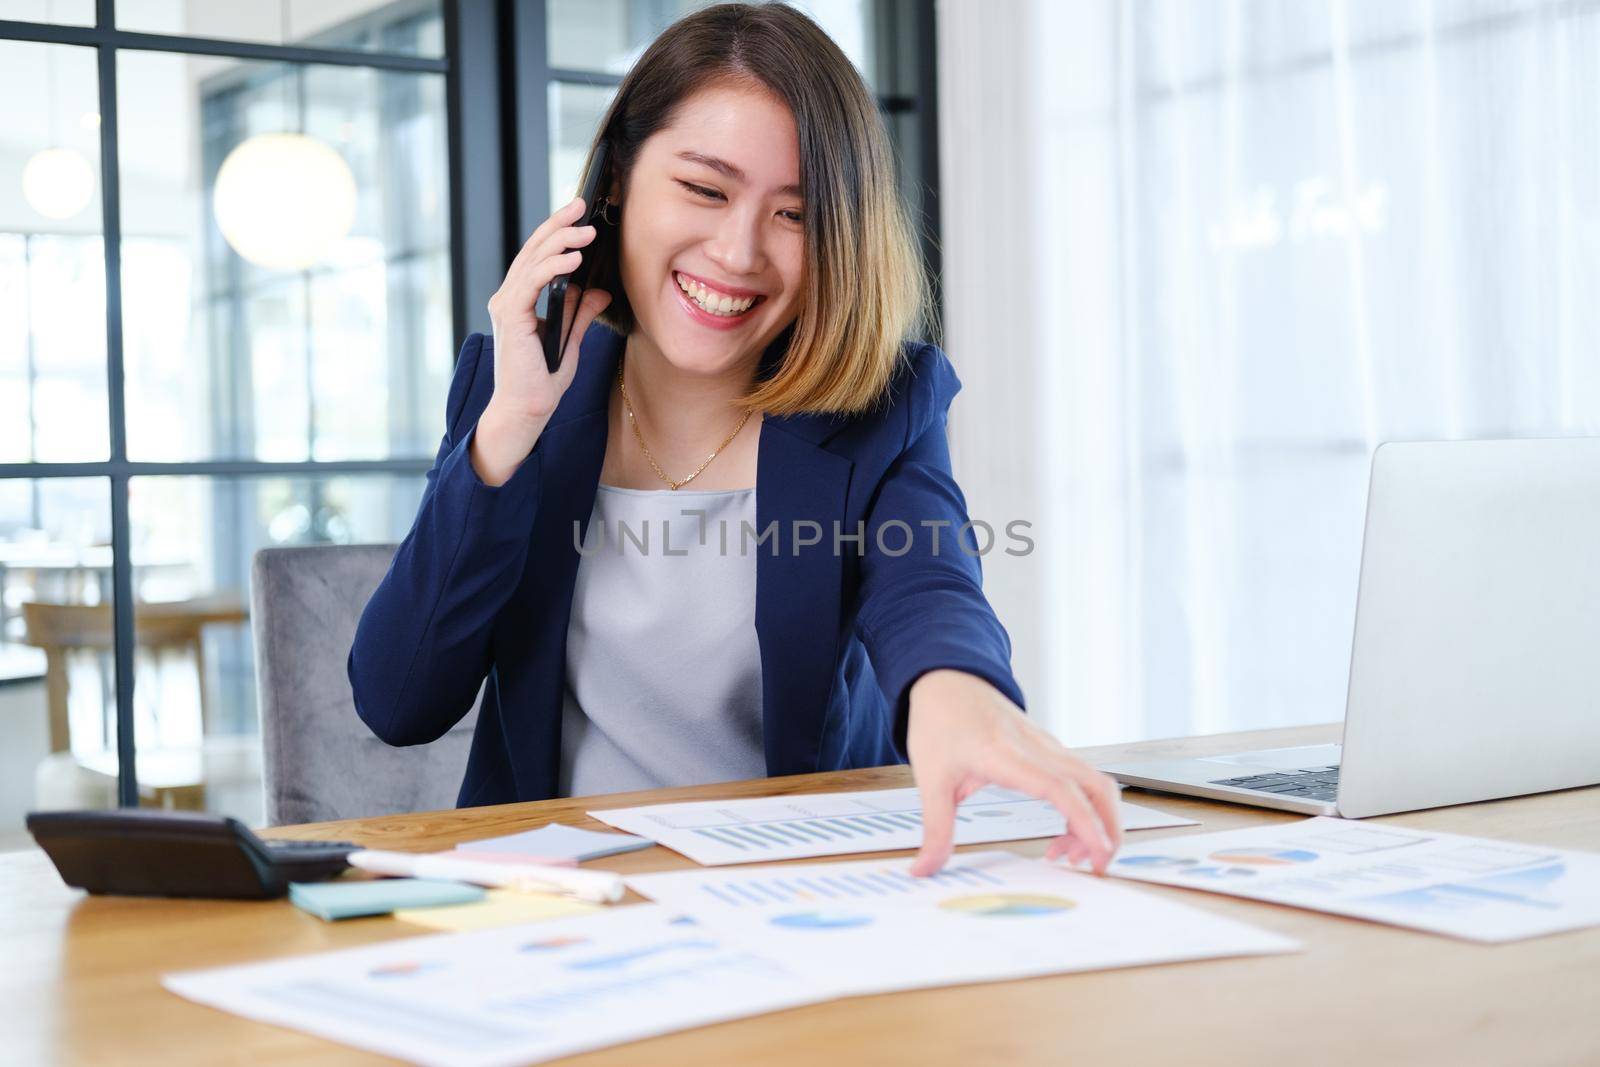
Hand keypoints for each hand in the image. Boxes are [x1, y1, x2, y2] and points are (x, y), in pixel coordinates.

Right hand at [473, 196, 614, 485]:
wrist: (527, 409)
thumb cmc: (543, 379)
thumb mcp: (570, 338)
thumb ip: (580, 312)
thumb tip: (600, 290)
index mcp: (520, 299)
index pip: (538, 256)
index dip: (557, 231)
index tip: (580, 214)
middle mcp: (509, 297)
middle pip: (534, 249)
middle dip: (559, 224)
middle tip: (583, 205)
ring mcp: (507, 305)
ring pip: (533, 260)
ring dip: (561, 241)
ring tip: (587, 231)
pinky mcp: (511, 316)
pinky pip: (532, 281)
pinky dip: (552, 267)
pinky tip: (574, 259)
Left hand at [906, 669, 1122, 875]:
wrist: (946, 678)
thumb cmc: (939, 721)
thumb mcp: (930, 779)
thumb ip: (935, 829)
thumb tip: (924, 869)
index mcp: (1004, 754)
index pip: (1059, 788)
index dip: (1083, 821)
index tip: (1097, 852)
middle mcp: (1036, 747)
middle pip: (1095, 784)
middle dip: (1108, 827)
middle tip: (1095, 866)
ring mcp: (1048, 745)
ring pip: (1094, 782)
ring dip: (1097, 820)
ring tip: (1070, 855)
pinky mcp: (1051, 748)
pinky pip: (1082, 779)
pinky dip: (1086, 809)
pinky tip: (1064, 833)